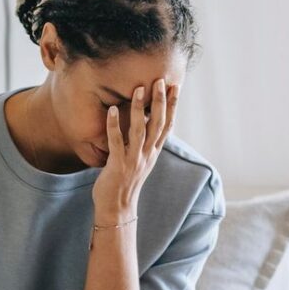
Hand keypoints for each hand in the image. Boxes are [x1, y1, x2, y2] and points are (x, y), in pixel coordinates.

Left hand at [92, 78, 177, 213]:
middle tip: (161, 80)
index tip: (176, 86)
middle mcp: (147, 154)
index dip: (173, 105)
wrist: (117, 209)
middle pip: (158, 124)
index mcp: (153, 152)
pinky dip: (115, 125)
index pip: (167, 125)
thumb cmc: (125, 183)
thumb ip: (144, 145)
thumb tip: (146, 126)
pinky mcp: (118, 165)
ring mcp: (134, 159)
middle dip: (160, 101)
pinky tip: (112, 110)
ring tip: (139, 89)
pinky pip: (117, 142)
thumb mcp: (140, 162)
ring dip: (140, 109)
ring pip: (140, 130)